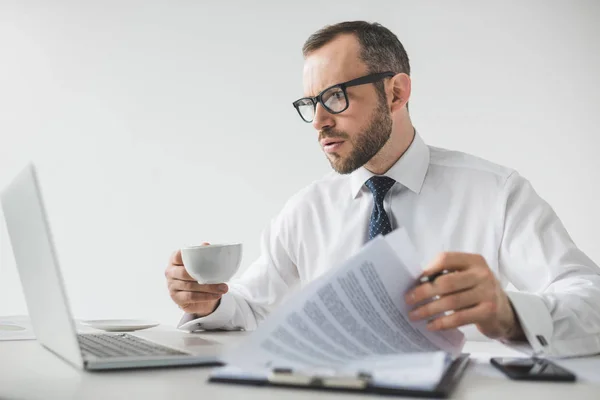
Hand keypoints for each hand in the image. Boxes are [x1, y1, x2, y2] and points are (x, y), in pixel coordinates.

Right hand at [165, 243, 227, 316]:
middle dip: (204, 276)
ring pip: (190, 286)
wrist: (196, 296)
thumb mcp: (199, 264)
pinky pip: (191, 297)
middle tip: (221, 279)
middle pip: (185, 273)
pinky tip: (216, 295)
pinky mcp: (176, 298)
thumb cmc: (197, 275)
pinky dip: (205, 296)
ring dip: (209, 288)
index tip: (200, 256)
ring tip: (223, 288)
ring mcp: (171, 286)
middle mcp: (170, 272)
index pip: (177, 256)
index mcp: (174, 260)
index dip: (186, 256)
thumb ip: (201, 254)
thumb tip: (206, 245)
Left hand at [404, 252, 523, 339]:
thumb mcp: (467, 276)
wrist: (504, 312)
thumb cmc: (477, 292)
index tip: (413, 280)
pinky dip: (442, 322)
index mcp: (473, 260)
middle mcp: (482, 274)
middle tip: (408, 300)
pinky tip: (431, 325)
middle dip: (423, 292)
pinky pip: (459, 318)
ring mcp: (487, 292)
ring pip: (450, 301)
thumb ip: (447, 274)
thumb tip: (417, 282)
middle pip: (446, 282)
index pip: (446, 259)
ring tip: (414, 315)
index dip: (428, 268)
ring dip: (428, 309)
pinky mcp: (488, 311)